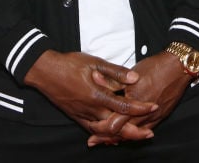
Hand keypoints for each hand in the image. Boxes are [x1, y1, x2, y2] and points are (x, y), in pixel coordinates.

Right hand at [23, 50, 156, 140]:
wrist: (45, 71)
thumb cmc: (70, 63)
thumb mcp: (95, 62)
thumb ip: (116, 71)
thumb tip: (135, 77)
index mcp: (97, 94)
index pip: (123, 106)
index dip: (140, 108)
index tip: (154, 107)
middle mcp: (90, 108)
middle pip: (116, 126)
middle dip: (134, 131)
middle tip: (149, 133)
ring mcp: (82, 114)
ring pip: (104, 131)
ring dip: (120, 135)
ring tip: (134, 136)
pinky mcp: (75, 116)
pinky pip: (92, 130)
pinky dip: (103, 135)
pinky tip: (111, 136)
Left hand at [86, 51, 191, 145]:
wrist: (178, 67)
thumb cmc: (155, 68)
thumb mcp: (130, 74)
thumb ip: (114, 82)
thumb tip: (96, 80)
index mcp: (133, 102)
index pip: (112, 123)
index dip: (100, 128)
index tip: (91, 127)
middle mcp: (142, 113)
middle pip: (121, 133)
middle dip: (105, 137)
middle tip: (93, 140)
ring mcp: (152, 117)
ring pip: (132, 135)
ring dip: (118, 138)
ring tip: (106, 141)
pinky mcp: (160, 117)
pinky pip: (144, 131)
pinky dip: (133, 135)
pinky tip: (126, 136)